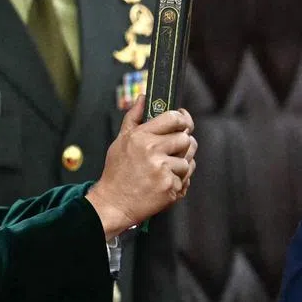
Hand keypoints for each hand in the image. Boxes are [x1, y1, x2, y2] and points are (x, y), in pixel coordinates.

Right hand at [86, 97, 196, 239]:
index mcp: (142, 136)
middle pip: (186, 139)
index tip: (183, 121)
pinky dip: (178, 183)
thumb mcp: (121, 141)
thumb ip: (134, 117)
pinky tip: (162, 184)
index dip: (183, 119)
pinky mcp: (170, 187)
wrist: (113, 204)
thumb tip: (143, 97)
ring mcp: (163, 170)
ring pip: (188, 161)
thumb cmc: (117, 172)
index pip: (174, 118)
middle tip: (171, 152)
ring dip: (180, 167)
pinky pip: (186, 180)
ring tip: (163, 171)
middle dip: (182, 145)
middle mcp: (153, 151)